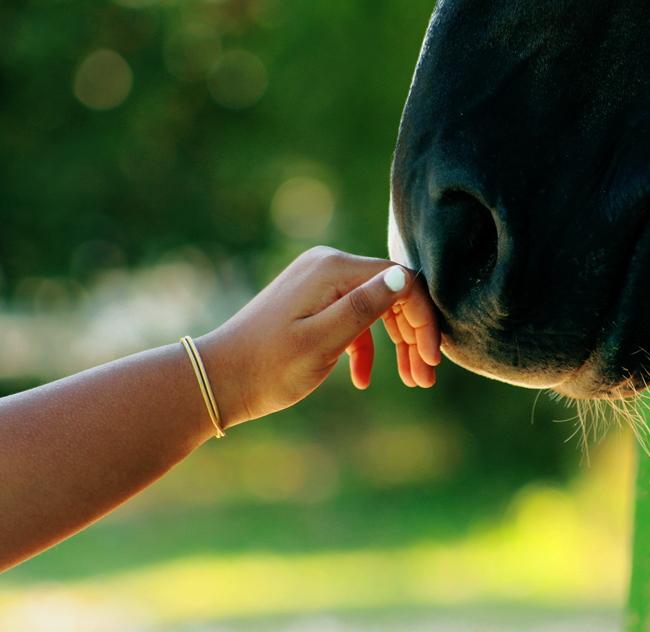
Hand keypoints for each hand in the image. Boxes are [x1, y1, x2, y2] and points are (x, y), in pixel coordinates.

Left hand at [198, 247, 440, 426]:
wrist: (218, 381)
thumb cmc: (269, 366)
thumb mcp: (322, 341)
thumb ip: (364, 307)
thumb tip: (403, 274)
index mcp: (333, 269)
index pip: (401, 281)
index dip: (423, 319)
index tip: (431, 360)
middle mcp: (328, 266)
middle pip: (391, 294)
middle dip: (413, 336)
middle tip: (425, 379)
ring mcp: (319, 283)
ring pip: (375, 308)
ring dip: (397, 345)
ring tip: (412, 382)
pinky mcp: (312, 302)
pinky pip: (352, 318)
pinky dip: (364, 347)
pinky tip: (362, 380)